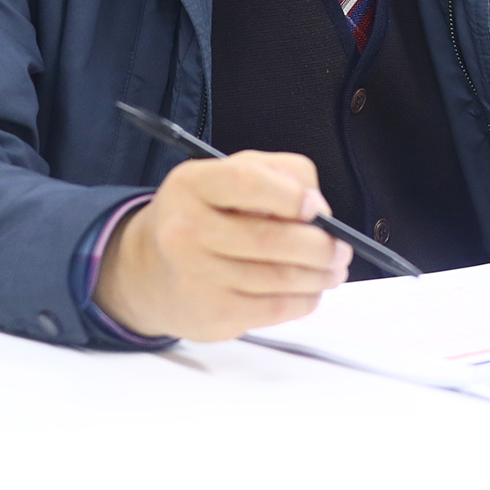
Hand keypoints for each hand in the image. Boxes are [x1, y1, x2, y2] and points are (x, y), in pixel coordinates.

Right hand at [94, 150, 351, 340]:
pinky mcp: (211, 315)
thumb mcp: (230, 174)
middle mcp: (186, 230)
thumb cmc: (203, 214)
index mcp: (193, 184)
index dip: (292, 195)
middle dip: (321, 246)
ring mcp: (196, 277)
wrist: (147, 271)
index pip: (248, 183)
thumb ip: (280, 174)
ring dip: (321, 275)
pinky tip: (312, 290)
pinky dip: (305, 300)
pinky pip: (274, 309)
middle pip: (272, 239)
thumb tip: (319, 208)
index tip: (317, 208)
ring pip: (281, 278)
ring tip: (334, 268)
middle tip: (342, 248)